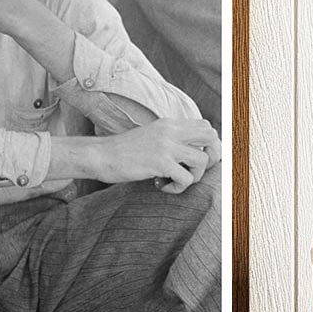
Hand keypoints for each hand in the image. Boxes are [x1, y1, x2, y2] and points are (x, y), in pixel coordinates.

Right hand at [92, 118, 220, 194]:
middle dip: (211, 158)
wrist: (100, 155)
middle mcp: (171, 131)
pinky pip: (187, 178)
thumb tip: (191, 152)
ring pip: (203, 160)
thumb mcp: (150, 136)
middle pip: (212, 137)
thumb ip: (169, 138)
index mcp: (169, 124)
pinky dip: (179, 188)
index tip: (194, 159)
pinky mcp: (160, 162)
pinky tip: (162, 186)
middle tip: (193, 170)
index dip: (208, 145)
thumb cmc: (124, 151)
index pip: (206, 126)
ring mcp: (166, 146)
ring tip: (174, 180)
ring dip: (194, 176)